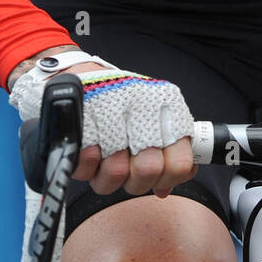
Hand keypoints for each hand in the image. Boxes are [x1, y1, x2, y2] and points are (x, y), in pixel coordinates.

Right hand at [40, 57, 197, 198]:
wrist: (85, 72)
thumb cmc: (123, 98)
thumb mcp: (156, 118)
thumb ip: (167, 154)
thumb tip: (165, 188)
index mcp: (166, 110)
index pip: (179, 163)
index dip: (168, 178)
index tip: (158, 175)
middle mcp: (142, 111)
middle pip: (148, 171)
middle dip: (136, 179)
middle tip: (129, 167)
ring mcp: (111, 116)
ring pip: (116, 173)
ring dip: (108, 172)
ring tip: (107, 156)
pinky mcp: (82, 123)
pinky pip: (86, 164)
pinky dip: (86, 163)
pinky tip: (89, 150)